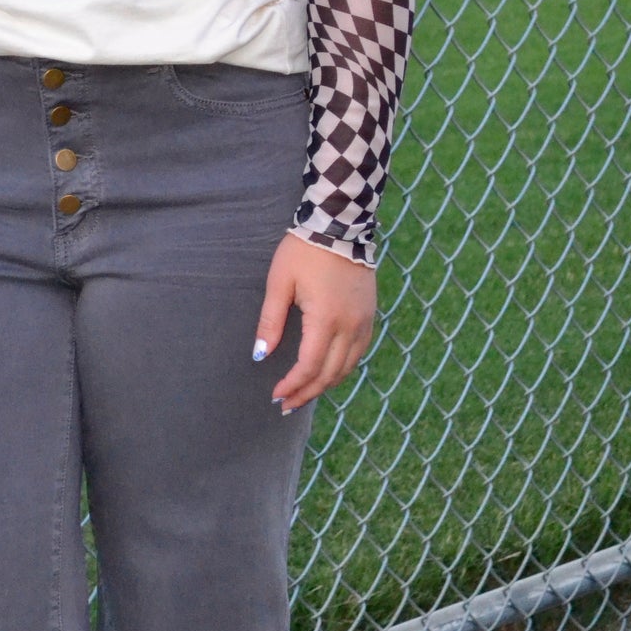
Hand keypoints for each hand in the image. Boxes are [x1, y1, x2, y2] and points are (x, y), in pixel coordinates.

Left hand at [254, 231, 375, 413]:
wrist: (340, 225)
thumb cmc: (303, 251)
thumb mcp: (279, 282)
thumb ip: (270, 321)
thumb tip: (260, 355)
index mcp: (326, 319)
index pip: (309, 366)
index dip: (292, 385)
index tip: (276, 395)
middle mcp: (350, 326)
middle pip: (329, 374)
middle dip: (307, 393)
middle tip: (287, 405)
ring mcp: (364, 322)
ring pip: (347, 367)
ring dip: (325, 385)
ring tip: (305, 394)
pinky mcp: (370, 315)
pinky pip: (359, 353)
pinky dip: (342, 369)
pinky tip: (328, 373)